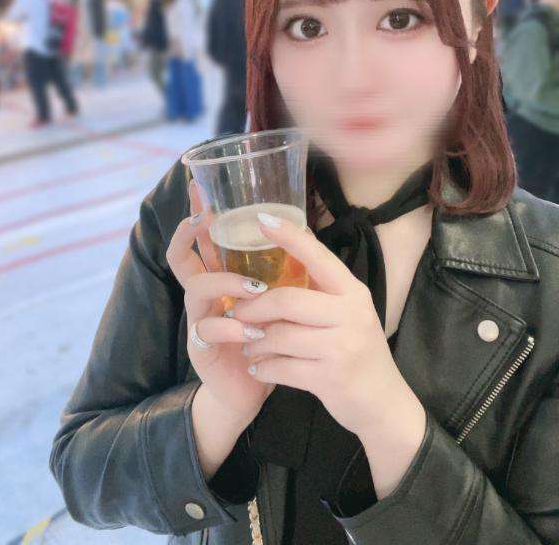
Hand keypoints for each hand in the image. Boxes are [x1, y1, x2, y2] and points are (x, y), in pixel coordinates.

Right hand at [166, 181, 274, 427]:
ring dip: (225, 283)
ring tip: (255, 288)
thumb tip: (300, 231)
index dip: (198, 214)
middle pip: (180, 257)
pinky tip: (253, 332)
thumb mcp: (272, 301)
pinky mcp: (201, 348)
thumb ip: (276, 272)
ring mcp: (198, 320)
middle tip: (204, 219)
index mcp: (220, 279)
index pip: (202, 240)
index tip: (201, 189)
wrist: (252, 389)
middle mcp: (203, 295)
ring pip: (196, 289)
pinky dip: (233, 328)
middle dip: (187, 234)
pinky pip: (208, 330)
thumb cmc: (264, 339)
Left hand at [232, 212, 407, 438]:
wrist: (383, 403)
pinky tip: (258, 368)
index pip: (318, 257)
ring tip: (247, 343)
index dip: (289, 237)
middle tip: (237, 311)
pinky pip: (283, 368)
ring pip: (280, 336)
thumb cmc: (357, 351)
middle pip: (287, 300)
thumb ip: (321, 292)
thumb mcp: (349, 315)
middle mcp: (351, 315)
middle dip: (254, 306)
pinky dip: (264, 368)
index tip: (262, 219)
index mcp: (353, 293)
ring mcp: (342, 348)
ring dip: (255, 341)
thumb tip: (285, 257)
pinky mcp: (331, 379)